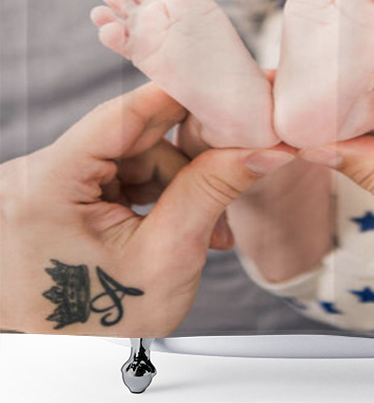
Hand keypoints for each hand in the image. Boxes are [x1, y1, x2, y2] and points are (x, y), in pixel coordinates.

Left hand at [0, 83, 292, 335]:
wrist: (66, 365)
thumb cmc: (100, 325)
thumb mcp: (168, 257)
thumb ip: (213, 190)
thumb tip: (266, 149)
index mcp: (45, 188)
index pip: (119, 116)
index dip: (176, 97)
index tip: (221, 84)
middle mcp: (32, 177)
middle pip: (130, 136)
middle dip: (187, 158)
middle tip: (235, 167)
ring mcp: (42, 186)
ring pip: (130, 155)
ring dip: (176, 183)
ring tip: (209, 227)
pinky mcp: (55, 195)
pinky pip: (117, 173)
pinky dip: (153, 193)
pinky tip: (178, 221)